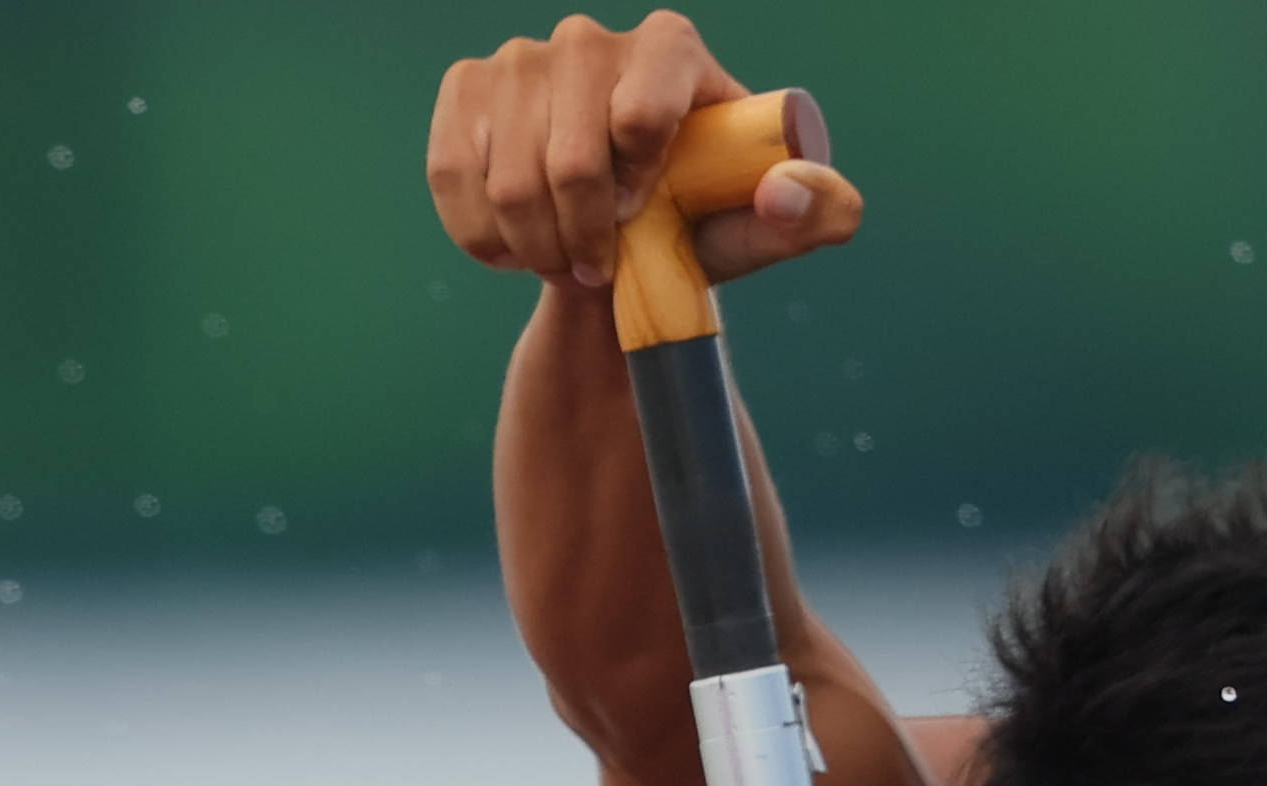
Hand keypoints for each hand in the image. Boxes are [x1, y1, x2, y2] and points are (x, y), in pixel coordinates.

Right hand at [427, 13, 857, 293]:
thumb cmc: (694, 222)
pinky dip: (483, 235)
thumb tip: (787, 192)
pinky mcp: (467, 89)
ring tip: (559, 259)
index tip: (639, 223)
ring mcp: (521, 58)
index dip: (636, 192)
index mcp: (671, 47)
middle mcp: (592, 37)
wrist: (615, 233)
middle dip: (580, 240)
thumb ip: (811, 211)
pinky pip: (455, 177)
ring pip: (508, 181)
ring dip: (534, 248)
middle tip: (594, 267)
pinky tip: (513, 243)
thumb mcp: (763, 226)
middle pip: (569, 161)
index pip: (641, 116)